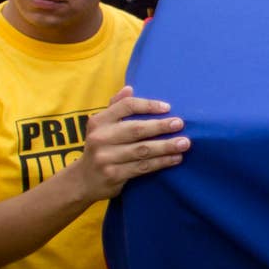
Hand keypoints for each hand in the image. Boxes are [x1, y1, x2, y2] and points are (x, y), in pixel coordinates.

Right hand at [67, 86, 190, 202]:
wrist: (83, 180)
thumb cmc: (100, 147)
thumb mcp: (101, 126)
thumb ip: (115, 107)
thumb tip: (130, 89)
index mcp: (99, 121)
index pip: (126, 107)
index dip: (148, 105)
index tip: (167, 107)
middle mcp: (100, 138)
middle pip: (136, 129)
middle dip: (160, 126)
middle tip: (180, 124)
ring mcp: (106, 158)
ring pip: (142, 150)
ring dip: (166, 146)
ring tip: (184, 143)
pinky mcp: (114, 175)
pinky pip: (143, 167)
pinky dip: (161, 162)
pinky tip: (175, 158)